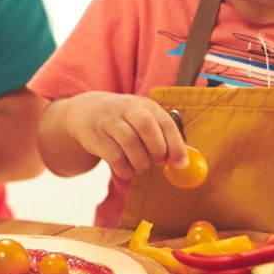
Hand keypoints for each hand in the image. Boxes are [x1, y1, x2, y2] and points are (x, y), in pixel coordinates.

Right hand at [57, 91, 188, 179]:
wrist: (86, 112)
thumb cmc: (125, 120)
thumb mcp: (144, 119)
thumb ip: (164, 136)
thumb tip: (186, 159)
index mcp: (144, 104)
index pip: (165, 122)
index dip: (176, 144)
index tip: (181, 164)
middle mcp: (126, 108)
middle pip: (145, 125)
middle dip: (157, 149)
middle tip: (158, 162)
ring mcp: (109, 121)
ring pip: (129, 142)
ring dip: (141, 162)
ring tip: (142, 166)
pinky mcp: (96, 137)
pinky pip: (114, 157)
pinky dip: (125, 169)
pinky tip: (126, 169)